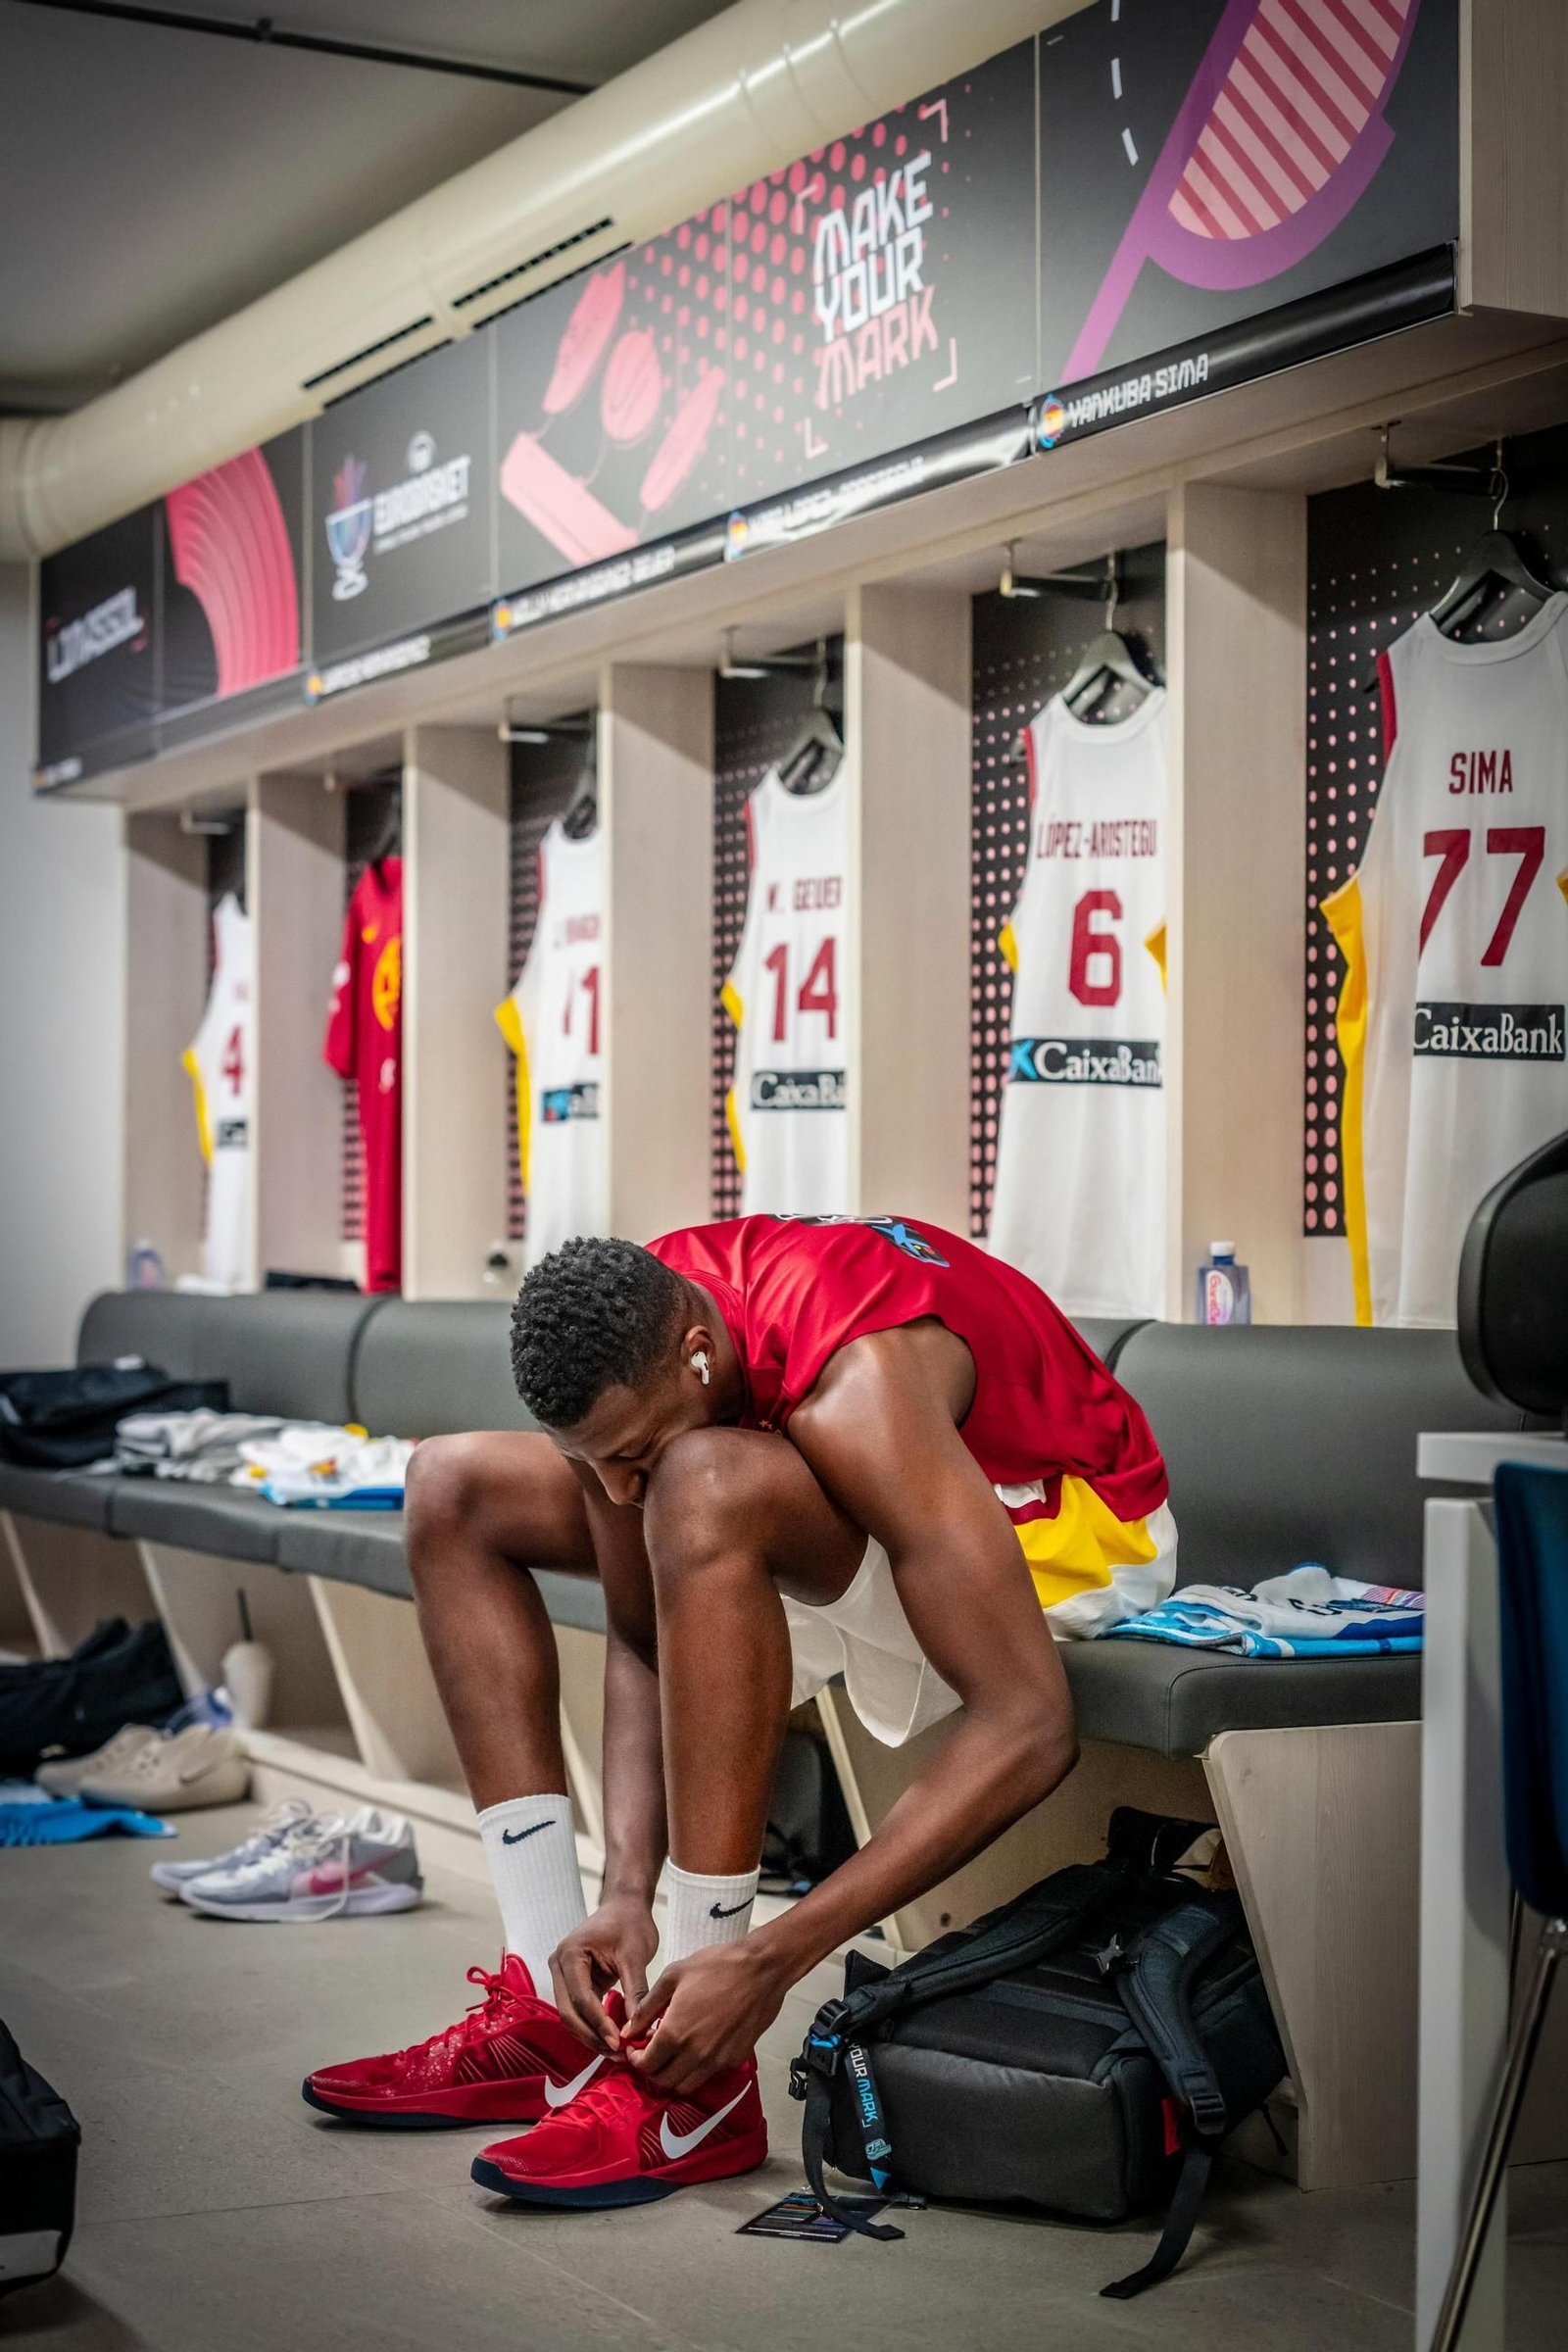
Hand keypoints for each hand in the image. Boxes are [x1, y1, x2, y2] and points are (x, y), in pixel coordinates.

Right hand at [549, 1893, 659, 2054]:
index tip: (619, 2041)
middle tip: (617, 2053)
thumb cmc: (630, 1923)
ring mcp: (562, 1975)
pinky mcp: (572, 1983)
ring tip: (616, 2051)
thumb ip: (635, 1992)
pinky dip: (593, 2026)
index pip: (582, 1997)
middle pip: (569, 2012)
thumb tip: (638, 2028)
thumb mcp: (635, 1956)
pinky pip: (578, 2011)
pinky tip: (611, 2039)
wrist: (625, 1907)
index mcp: (570, 1953)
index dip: (599, 2023)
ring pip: (571, 2016)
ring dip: (591, 2035)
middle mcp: (559, 1964)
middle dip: (592, 2035)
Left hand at [622, 1939, 790, 2094]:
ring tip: (673, 2052)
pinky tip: (698, 2046)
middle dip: (652, 2070)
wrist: (761, 1969)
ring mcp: (717, 2060)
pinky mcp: (734, 2059)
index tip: (636, 2049)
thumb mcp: (673, 1976)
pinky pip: (709, 2074)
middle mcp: (695, 2054)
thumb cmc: (717, 1966)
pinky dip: (697, 2069)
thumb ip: (646, 2007)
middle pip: (664, 2081)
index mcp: (675, 2033)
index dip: (636, 2060)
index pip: (646, 2065)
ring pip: (686, 2086)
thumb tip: (630, 2030)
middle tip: (652, 2051)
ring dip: (674, 2075)